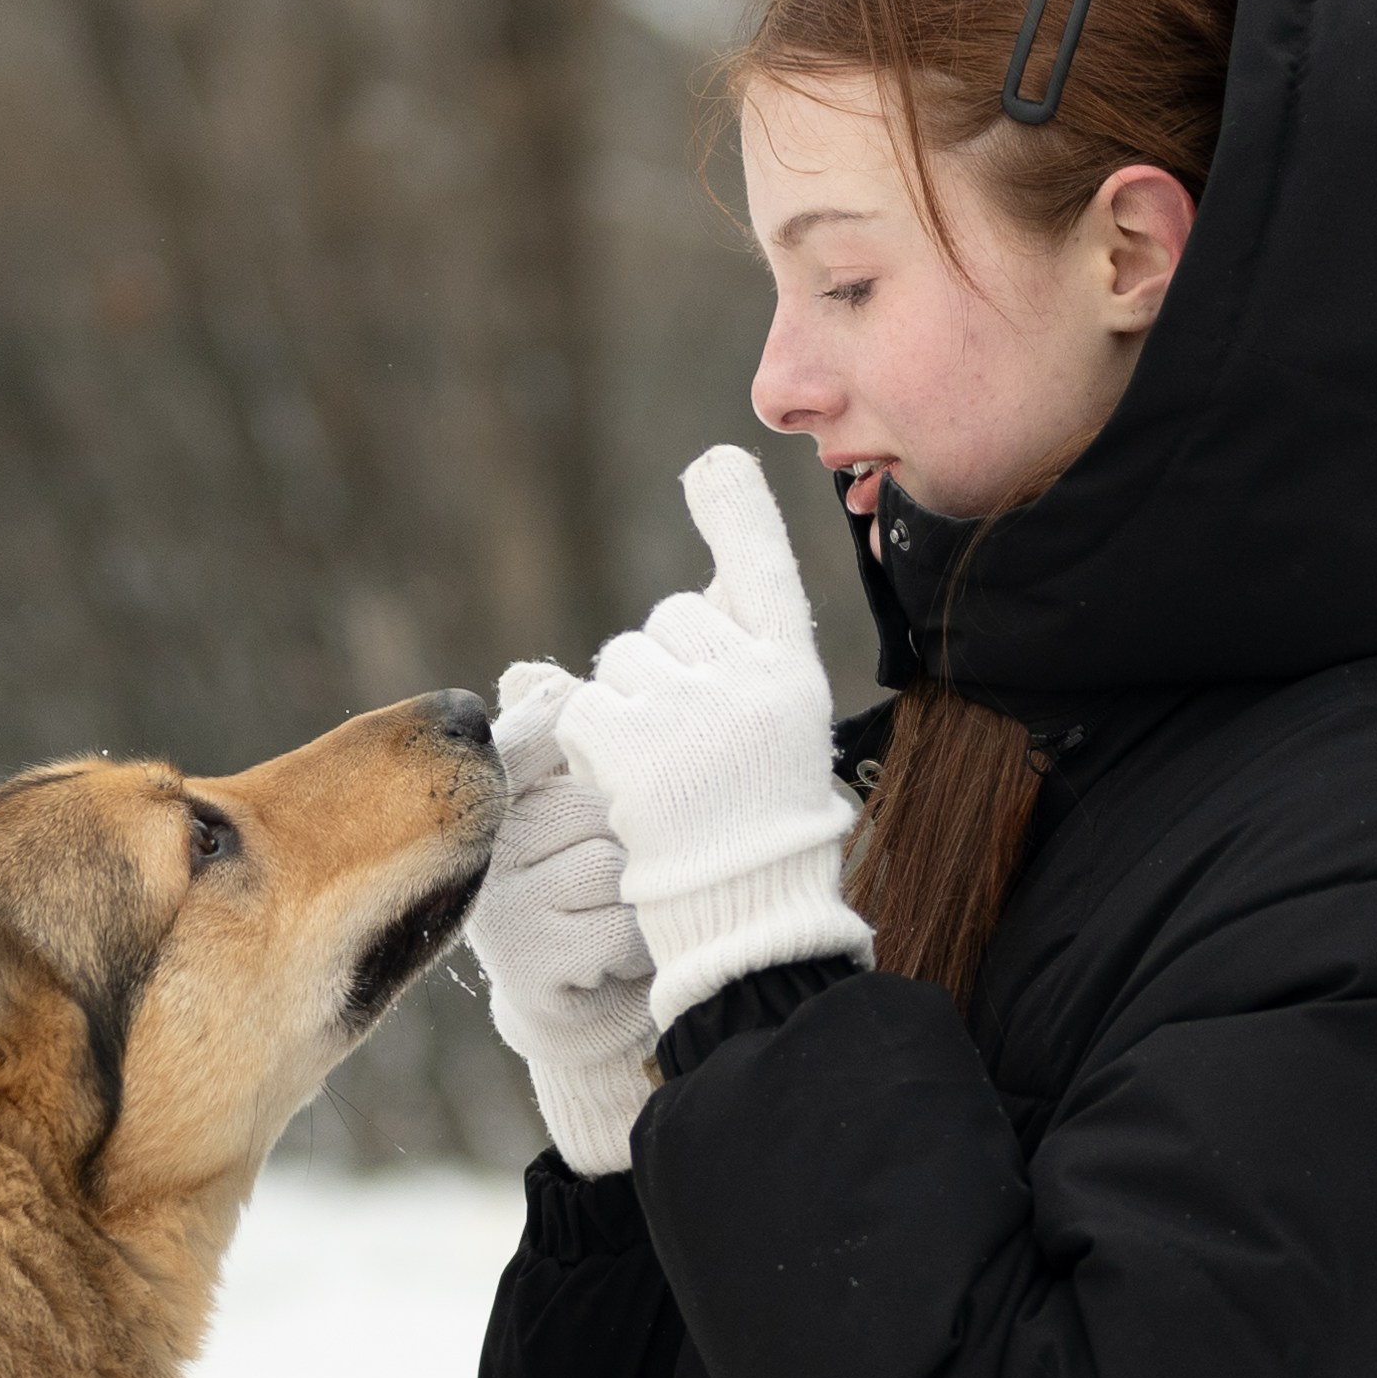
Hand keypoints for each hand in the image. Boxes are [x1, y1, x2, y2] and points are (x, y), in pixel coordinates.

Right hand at [467, 658, 655, 1177]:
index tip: (604, 749)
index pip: (528, 738)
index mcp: (494, 798)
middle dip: (636, 836)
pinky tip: (623, 956)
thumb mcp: (583, 809)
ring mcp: (501, 910)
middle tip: (636, 868)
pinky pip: (618, 928)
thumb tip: (535, 672)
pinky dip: (640, 944)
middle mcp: (486, 849)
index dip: (571, 739)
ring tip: (630, 914)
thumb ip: (570, 739)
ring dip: (644, 894)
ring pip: (611, 868)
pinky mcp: (528, 964)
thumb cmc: (596, 888)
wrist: (587, 1007)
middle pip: (595, 805)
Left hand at [558, 447, 871, 1034]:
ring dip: (624, 710)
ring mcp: (690, 705)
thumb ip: (738, 662)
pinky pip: (585, 708)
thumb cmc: (758, 830)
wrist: (743, 914)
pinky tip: (624, 788)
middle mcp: (748, 675)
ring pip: (621, 661)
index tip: (714, 463)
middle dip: (661, 670)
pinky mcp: (633, 741)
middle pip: (669, 618)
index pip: (764, 569)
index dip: (739, 512)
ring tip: (660, 777)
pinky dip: (590, 746)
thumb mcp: (774, 733)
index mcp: (792, 670)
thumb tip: (687, 601)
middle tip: (686, 749)